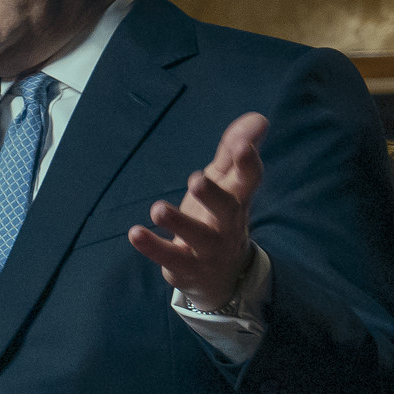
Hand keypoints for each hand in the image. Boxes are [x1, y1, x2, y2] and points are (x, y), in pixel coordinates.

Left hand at [127, 109, 265, 309]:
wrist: (221, 275)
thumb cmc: (219, 216)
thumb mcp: (226, 183)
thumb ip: (233, 150)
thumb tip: (258, 118)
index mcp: (238, 198)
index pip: (249, 179)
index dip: (248, 162)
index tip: (243, 145)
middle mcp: (227, 224)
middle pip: (226, 209)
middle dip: (212, 195)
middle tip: (196, 179)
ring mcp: (208, 248)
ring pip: (197, 236)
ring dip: (178, 222)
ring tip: (158, 208)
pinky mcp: (185, 265)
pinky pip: (169, 257)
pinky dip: (152, 246)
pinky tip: (135, 233)